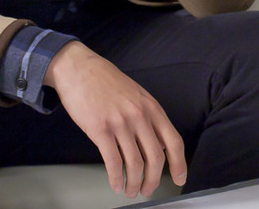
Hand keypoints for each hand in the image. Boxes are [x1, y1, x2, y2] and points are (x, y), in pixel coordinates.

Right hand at [44, 41, 186, 197]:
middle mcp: (138, 115)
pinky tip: (115, 183)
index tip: (179, 178)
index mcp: (150, 106)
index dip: (179, 164)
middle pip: (156, 158)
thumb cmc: (104, 80)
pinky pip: (113, 162)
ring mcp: (119, 122)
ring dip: (133, 183)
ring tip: (130, 190)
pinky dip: (116, 178)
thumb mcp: (135, 93)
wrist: (78, 68)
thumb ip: (149, 116)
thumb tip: (159, 144)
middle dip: (153, 181)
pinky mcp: (100, 129)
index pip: (174, 141)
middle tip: (147, 190)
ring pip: (135, 164)